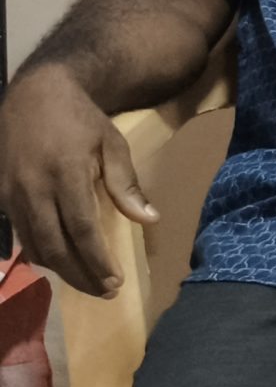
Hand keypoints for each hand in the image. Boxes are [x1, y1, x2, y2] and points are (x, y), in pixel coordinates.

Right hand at [0, 65, 157, 297]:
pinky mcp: (1, 195)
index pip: (81, 230)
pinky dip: (40, 252)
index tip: (114, 282)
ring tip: (87, 281)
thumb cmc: (81, 120)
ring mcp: (12, 193)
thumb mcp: (112, 144)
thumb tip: (149, 219)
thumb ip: (126, 184)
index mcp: (65, 174)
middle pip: (54, 246)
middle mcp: (33, 189)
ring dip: (60, 269)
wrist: (35, 95)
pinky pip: (21, 233)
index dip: (97, 261)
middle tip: (104, 291)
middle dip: (79, 275)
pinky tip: (60, 261)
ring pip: (34, 244)